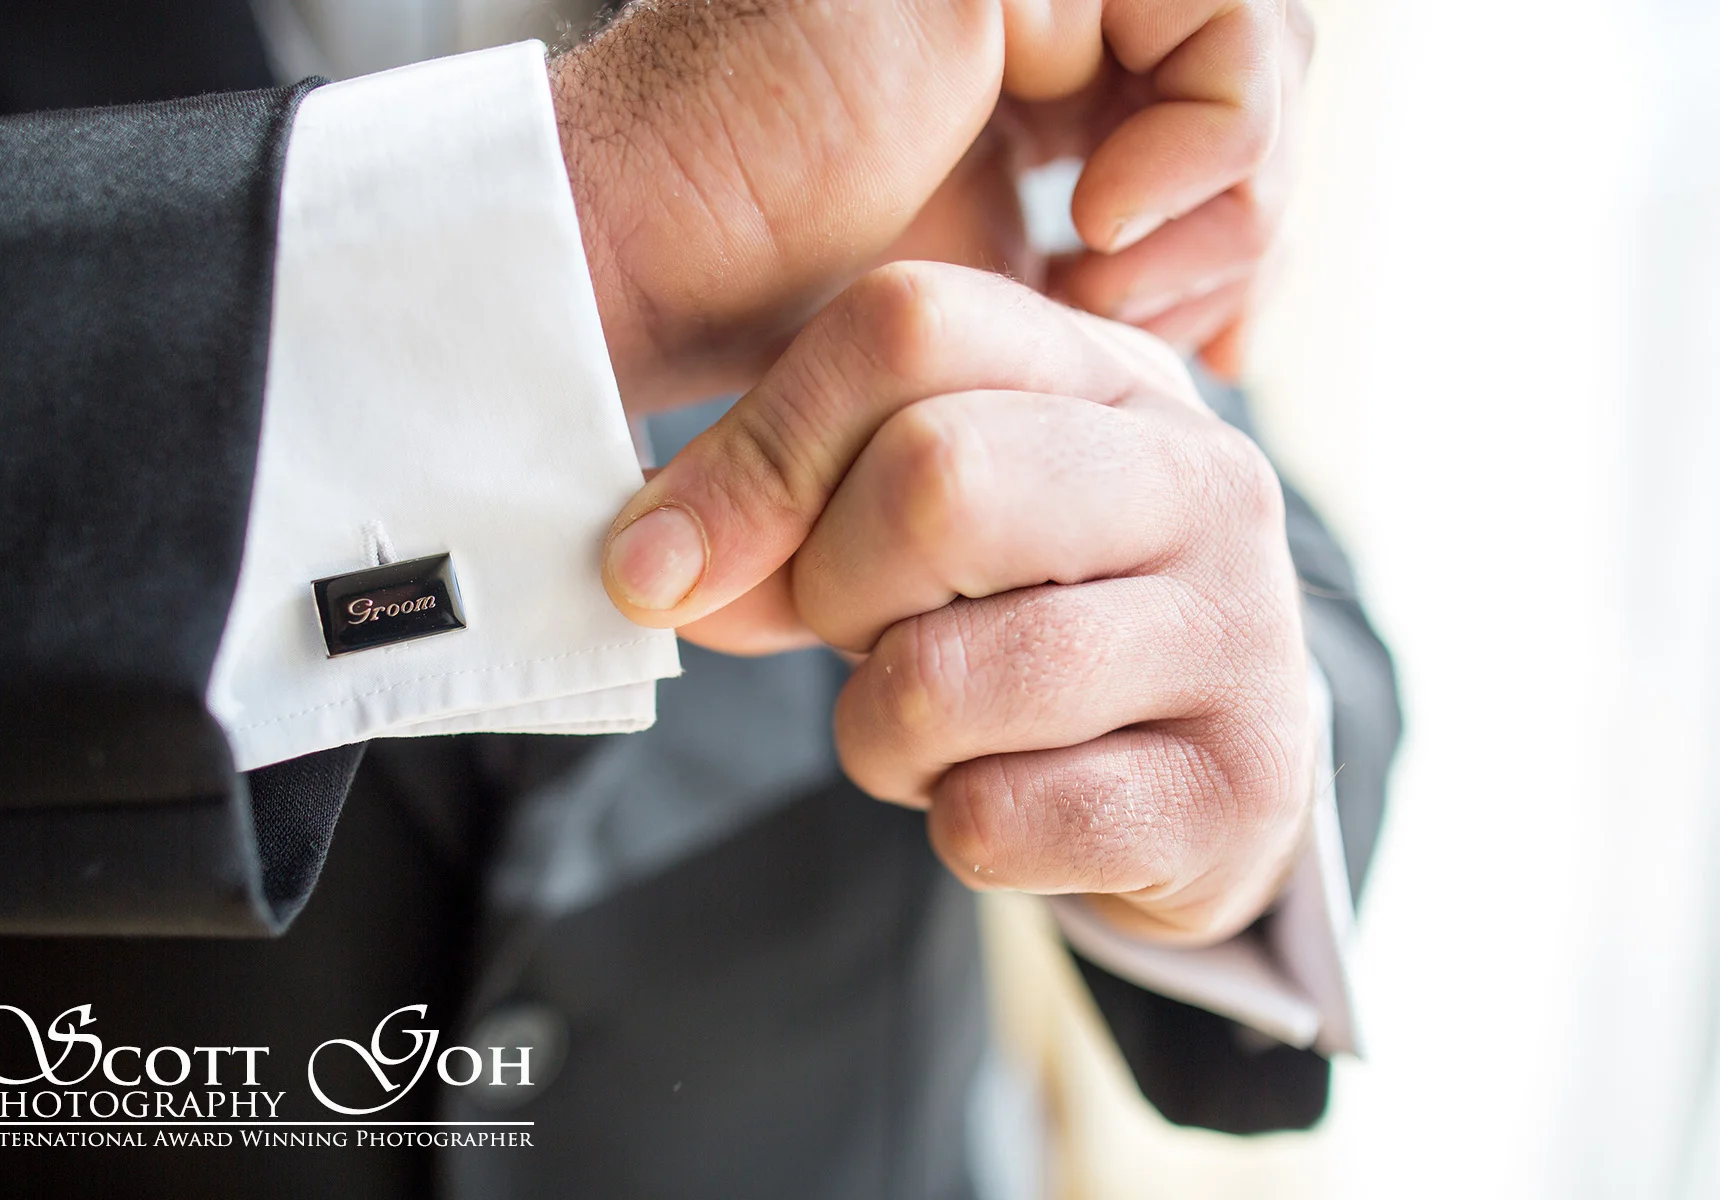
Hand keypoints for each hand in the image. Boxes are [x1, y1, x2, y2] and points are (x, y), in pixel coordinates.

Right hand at [551, 0, 1295, 411]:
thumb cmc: (782, 307)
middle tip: (1151, 328)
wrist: (649, 263)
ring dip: (1225, 195)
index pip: (1211, 102)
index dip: (1239, 221)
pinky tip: (1099, 231)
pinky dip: (1205, 144)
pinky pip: (1219, 19)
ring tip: (1113, 293)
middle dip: (1241, 219)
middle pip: (1248, 65)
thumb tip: (1245, 316)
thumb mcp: (998, 303)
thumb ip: (1113, 277)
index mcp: (1032, 59)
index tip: (1212, 343)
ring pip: (1253, 34)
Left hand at [601, 262, 1312, 942]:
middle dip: (835, 593)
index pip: (906, 326)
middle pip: (933, 478)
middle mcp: (1205, 477)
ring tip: (933, 729)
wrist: (1202, 782)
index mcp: (1110, 372)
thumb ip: (785, 512)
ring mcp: (1242, 634)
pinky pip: (995, 820)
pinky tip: (1008, 797)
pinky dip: (951, 824)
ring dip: (878, 732)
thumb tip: (652, 565)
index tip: (671, 560)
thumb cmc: (1027, 620)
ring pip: (944, 676)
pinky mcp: (1238, 791)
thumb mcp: (912, 528)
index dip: (761, 450)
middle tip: (863, 638)